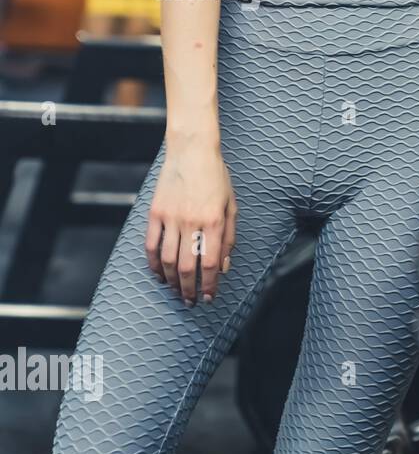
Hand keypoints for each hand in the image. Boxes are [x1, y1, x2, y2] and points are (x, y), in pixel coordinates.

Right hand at [145, 141, 236, 305]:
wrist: (192, 151)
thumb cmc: (216, 178)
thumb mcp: (231, 206)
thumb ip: (228, 237)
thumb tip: (225, 266)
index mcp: (214, 220)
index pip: (211, 262)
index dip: (210, 284)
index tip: (209, 297)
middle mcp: (192, 221)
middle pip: (187, 266)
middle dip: (189, 289)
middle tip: (191, 302)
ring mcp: (171, 217)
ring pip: (167, 259)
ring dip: (172, 280)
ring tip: (176, 291)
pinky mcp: (155, 212)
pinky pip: (151, 244)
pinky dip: (154, 263)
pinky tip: (159, 274)